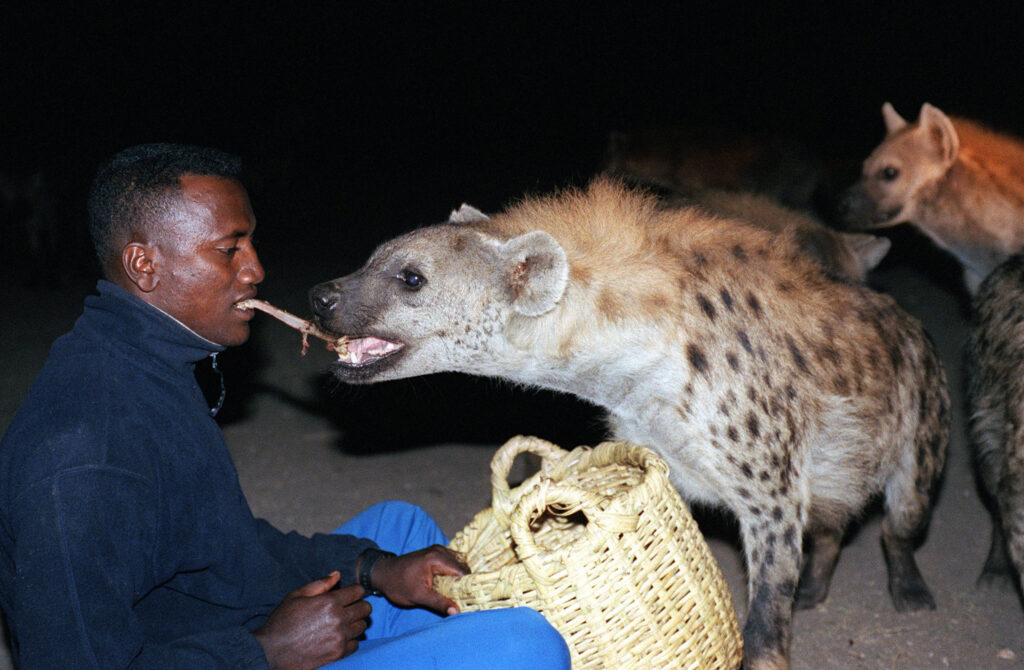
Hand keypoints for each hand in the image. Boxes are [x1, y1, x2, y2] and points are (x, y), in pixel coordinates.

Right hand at [254, 571, 371, 669]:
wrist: (272, 650)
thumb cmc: (283, 621)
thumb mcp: (296, 595)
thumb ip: (320, 584)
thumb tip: (337, 574)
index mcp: (330, 601)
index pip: (358, 591)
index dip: (355, 591)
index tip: (350, 594)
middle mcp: (339, 619)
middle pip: (365, 608)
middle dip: (359, 606)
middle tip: (349, 609)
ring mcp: (340, 637)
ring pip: (362, 626)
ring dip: (355, 623)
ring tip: (343, 624)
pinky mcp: (338, 654)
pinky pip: (356, 644)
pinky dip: (350, 640)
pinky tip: (339, 638)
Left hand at [369, 545, 469, 614]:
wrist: (382, 573)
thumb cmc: (398, 584)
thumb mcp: (418, 596)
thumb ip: (439, 603)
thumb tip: (457, 611)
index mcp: (436, 558)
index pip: (462, 571)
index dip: (470, 585)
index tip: (474, 598)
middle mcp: (440, 550)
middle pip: (463, 567)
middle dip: (467, 582)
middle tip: (469, 598)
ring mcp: (438, 550)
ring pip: (459, 564)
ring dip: (461, 578)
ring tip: (462, 594)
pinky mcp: (436, 554)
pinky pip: (453, 563)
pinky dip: (455, 574)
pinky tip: (453, 586)